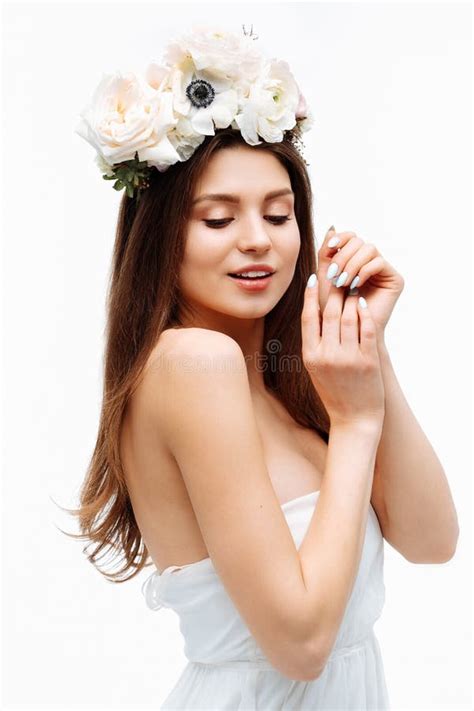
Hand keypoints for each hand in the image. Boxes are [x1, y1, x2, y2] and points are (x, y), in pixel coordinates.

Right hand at [301, 271, 384, 427]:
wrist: (354, 419)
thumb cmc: (334, 392)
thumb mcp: (315, 368)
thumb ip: (315, 342)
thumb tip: (314, 312)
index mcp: (310, 356)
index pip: (308, 317)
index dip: (310, 295)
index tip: (313, 277)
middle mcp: (327, 355)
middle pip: (329, 313)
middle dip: (333, 291)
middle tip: (338, 277)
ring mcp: (348, 358)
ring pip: (348, 317)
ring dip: (350, 298)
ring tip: (352, 286)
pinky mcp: (368, 360)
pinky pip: (367, 329)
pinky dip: (365, 313)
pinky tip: (363, 303)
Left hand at [316, 227, 404, 341]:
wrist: (346, 332)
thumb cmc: (333, 308)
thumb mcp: (326, 277)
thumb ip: (327, 253)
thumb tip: (332, 227)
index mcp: (354, 259)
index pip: (350, 237)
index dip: (340, 239)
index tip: (329, 248)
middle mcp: (370, 262)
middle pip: (358, 241)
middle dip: (343, 256)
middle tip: (334, 275)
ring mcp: (383, 270)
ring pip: (368, 249)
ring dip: (352, 264)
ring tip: (342, 283)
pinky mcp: (394, 279)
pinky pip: (379, 262)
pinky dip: (364, 271)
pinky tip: (355, 285)